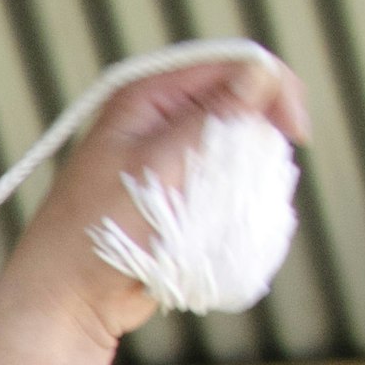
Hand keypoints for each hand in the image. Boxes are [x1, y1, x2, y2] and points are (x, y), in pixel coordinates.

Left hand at [2, 51, 310, 343]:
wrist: (70, 297)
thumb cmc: (98, 232)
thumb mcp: (157, 166)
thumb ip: (209, 120)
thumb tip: (258, 74)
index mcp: (145, 97)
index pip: (229, 66)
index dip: (271, 89)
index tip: (295, 131)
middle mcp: (158, 118)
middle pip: (240, 102)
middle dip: (261, 132)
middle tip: (266, 171)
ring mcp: (170, 154)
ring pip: (238, 144)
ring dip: (250, 169)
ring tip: (229, 202)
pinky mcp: (180, 190)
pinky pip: (227, 180)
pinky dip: (237, 195)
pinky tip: (227, 218)